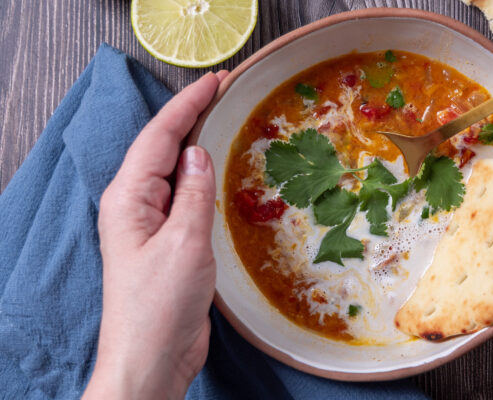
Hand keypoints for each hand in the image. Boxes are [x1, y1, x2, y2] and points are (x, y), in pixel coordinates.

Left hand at [83, 71, 226, 399]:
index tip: (216, 81)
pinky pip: (183, 199)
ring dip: (197, 146)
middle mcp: (135, 205)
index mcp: (129, 198)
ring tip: (225, 122)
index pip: (160, 137)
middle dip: (191, 117)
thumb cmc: (161, 304)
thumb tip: (198, 152)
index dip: (187, 105)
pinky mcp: (166, 243)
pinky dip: (202, 180)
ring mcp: (149, 225)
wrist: (152, 357)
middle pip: (163, 148)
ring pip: (173, 173)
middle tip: (225, 92)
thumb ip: (193, 193)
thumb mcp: (185, 242)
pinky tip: (218, 175)